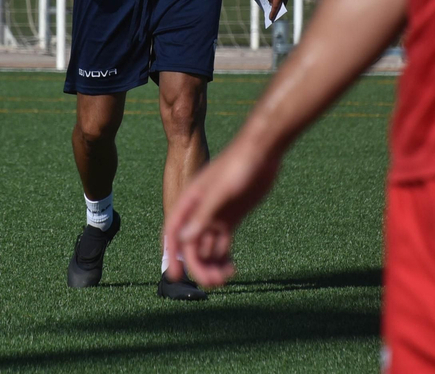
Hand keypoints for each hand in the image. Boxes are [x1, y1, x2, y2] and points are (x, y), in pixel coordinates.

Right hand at [163, 137, 281, 288]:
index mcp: (190, 201)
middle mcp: (200, 211)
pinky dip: (224, 259)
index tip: (175, 275)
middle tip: (213, 282)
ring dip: (211, 265)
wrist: (263, 151)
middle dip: (198, 265)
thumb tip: (184, 240)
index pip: (173, 231)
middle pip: (191, 245)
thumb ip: (203, 216)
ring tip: (226, 278)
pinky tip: (231, 269)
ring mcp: (216, 216)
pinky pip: (222, 245)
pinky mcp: (231, 219)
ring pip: (207, 248)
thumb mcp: (221, 192)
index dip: (171, 254)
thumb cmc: (239, 165)